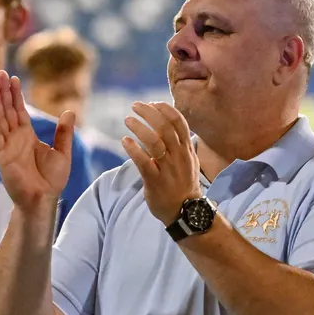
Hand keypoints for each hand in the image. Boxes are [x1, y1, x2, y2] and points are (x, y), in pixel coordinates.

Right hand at [0, 70, 75, 209]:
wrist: (43, 199)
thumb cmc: (51, 180)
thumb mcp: (62, 152)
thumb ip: (64, 132)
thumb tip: (70, 111)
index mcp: (27, 136)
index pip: (18, 111)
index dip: (15, 95)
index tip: (12, 78)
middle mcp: (15, 139)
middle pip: (7, 110)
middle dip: (3, 92)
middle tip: (0, 73)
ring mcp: (7, 146)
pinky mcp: (2, 156)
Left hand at [122, 101, 201, 225]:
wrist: (185, 212)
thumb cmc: (183, 184)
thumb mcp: (188, 161)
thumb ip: (180, 143)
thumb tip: (167, 123)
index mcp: (187, 150)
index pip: (179, 122)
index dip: (164, 109)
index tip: (152, 103)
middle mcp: (179, 157)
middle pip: (165, 127)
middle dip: (149, 113)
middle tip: (135, 106)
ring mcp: (168, 169)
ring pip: (154, 142)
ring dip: (139, 128)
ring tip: (128, 120)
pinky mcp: (155, 181)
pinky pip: (143, 162)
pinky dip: (133, 149)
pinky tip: (125, 141)